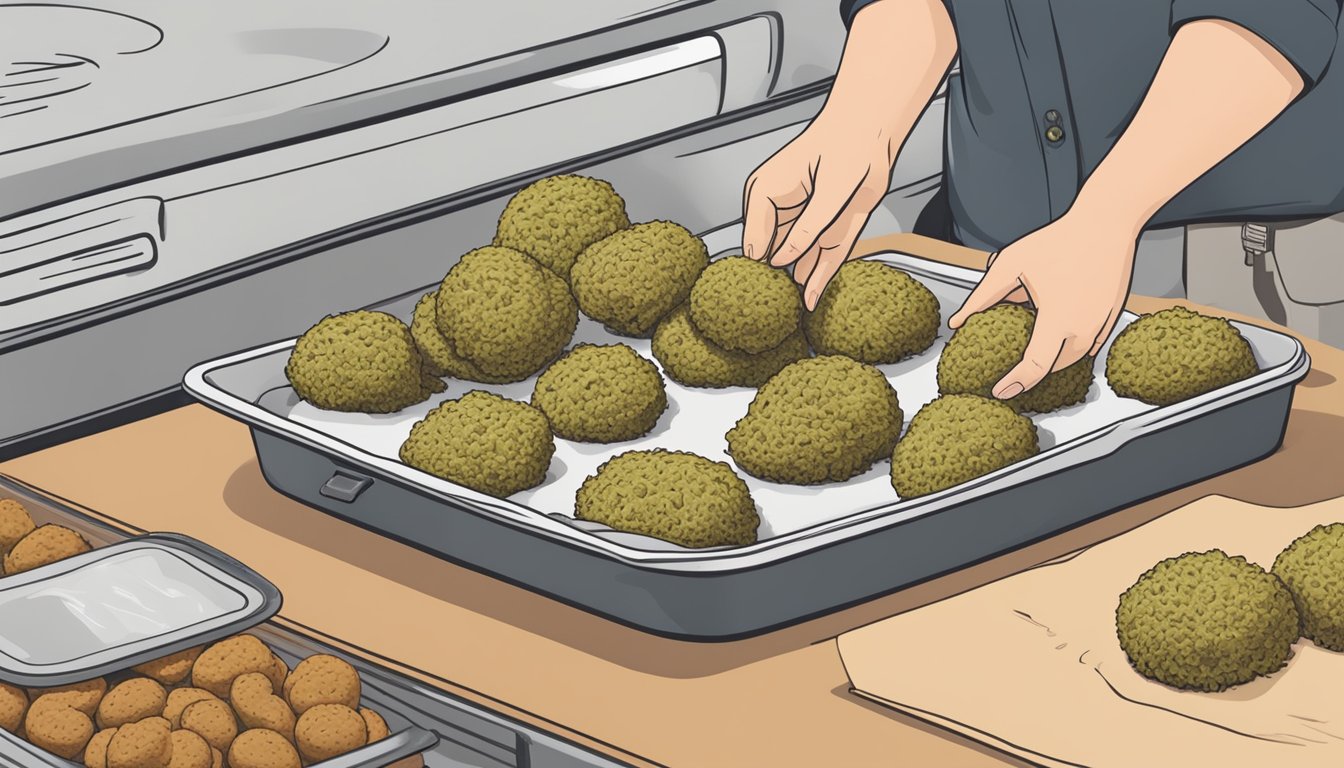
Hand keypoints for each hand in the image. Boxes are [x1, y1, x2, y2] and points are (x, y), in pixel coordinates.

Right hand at [742, 114, 896, 309]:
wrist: (873, 131)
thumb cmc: (846, 145)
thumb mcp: (827, 192)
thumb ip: (805, 230)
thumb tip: (780, 261)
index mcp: (765, 194)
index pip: (753, 243)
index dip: (755, 270)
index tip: (755, 297)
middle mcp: (781, 211)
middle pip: (773, 256)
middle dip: (774, 283)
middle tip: (770, 315)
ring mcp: (804, 221)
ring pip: (799, 260)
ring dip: (798, 284)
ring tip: (791, 315)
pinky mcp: (827, 228)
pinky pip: (821, 257)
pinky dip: (818, 277)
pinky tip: (811, 299)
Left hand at [948, 212, 1137, 398]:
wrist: (1107, 223)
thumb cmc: (1060, 239)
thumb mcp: (1011, 264)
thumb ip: (983, 297)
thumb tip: (958, 321)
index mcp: (1058, 318)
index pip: (1035, 367)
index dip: (1016, 383)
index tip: (1001, 390)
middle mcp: (1084, 327)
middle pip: (1054, 367)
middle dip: (1033, 371)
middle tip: (1012, 368)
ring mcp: (1102, 324)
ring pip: (1075, 357)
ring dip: (1053, 359)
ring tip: (1034, 347)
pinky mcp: (1112, 317)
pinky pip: (1090, 344)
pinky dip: (1071, 345)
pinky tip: (1057, 332)